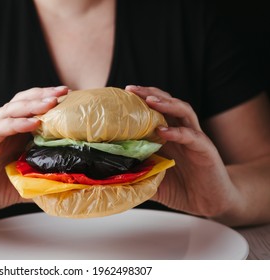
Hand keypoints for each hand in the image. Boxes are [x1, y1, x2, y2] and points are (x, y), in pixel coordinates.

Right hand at [0, 86, 68, 219]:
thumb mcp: (21, 184)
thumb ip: (40, 181)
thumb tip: (66, 186)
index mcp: (11, 136)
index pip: (31, 110)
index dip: (49, 102)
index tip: (70, 99)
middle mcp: (0, 130)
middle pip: (22, 103)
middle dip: (44, 95)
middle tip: (65, 92)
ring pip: (10, 111)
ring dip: (32, 104)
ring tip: (52, 102)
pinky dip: (16, 123)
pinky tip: (33, 123)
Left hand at [126, 85, 238, 217]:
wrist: (210, 205)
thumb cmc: (182, 190)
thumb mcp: (153, 181)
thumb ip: (137, 175)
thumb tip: (111, 179)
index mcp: (167, 137)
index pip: (153, 111)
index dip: (138, 102)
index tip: (120, 96)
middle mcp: (180, 133)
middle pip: (167, 104)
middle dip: (149, 94)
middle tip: (131, 90)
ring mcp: (194, 139)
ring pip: (183, 112)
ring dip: (166, 103)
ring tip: (149, 100)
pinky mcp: (205, 151)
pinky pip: (192, 137)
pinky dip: (177, 132)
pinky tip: (163, 131)